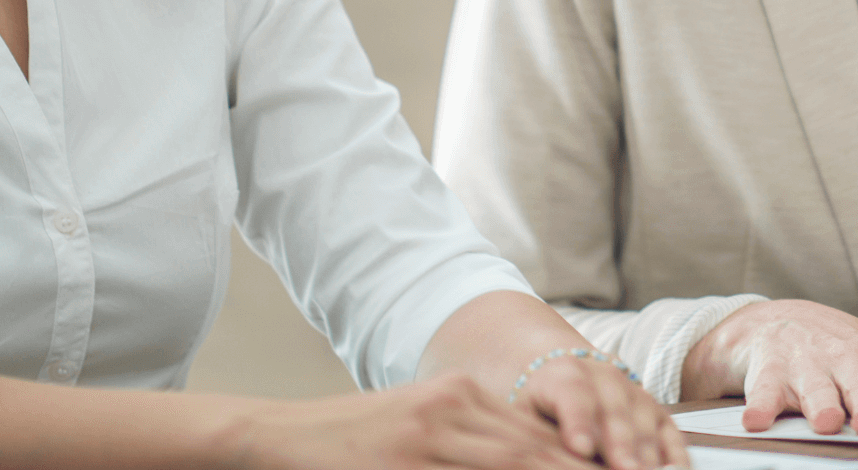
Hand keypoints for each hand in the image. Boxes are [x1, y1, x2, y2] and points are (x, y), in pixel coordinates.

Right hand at [231, 372, 595, 469]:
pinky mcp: (403, 462)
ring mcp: (428, 436)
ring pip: (512, 465)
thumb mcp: (419, 433)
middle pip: (535, 451)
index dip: (584, 461)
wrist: (274, 438)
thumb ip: (471, 446)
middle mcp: (452, 407)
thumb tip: (529, 458)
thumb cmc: (348, 446)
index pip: (538, 435)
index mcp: (461, 395)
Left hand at [513, 352, 687, 468]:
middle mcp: (604, 377)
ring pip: (644, 423)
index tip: (580, 448)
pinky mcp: (655, 410)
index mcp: (564, 374)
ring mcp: (634, 392)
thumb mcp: (524, 413)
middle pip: (615, 414)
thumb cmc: (539, 402)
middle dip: (620, 447)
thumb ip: (536, 435)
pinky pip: (669, 431)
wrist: (559, 371)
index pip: (573, 395)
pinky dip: (675, 453)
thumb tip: (541, 456)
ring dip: (647, 455)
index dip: (579, 422)